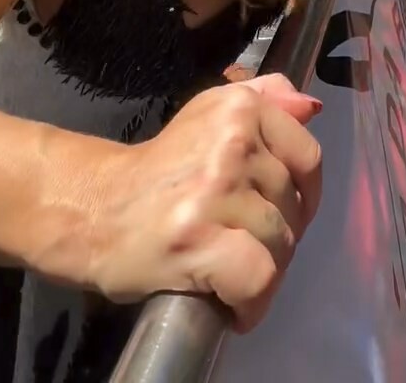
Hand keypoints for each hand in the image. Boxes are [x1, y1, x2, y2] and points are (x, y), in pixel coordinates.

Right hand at [87, 75, 322, 329]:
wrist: (94, 210)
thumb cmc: (160, 169)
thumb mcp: (209, 116)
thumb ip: (265, 100)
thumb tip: (311, 106)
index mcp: (238, 108)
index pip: (307, 157)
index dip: (302, 195)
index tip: (279, 213)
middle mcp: (231, 142)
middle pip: (294, 206)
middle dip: (278, 237)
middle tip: (244, 246)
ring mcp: (214, 191)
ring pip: (280, 245)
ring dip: (263, 273)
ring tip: (233, 274)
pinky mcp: (197, 240)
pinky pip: (257, 280)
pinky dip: (250, 304)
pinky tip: (232, 306)